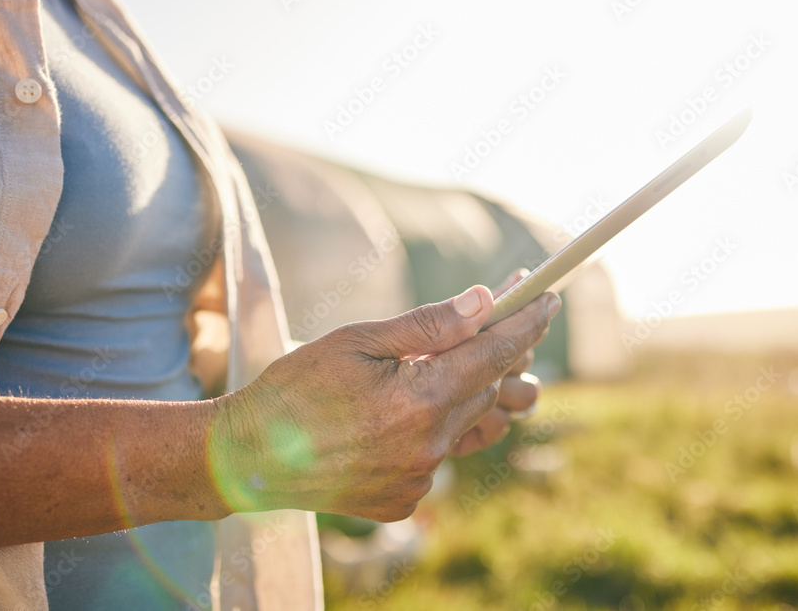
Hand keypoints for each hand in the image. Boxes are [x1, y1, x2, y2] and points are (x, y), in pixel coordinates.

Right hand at [209, 285, 559, 521]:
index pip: (495, 352)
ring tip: (458, 366)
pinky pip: (444, 456)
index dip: (527, 321)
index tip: (549, 298)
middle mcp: (429, 446)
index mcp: (419, 400)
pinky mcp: (405, 499)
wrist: (248, 458)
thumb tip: (484, 301)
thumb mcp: (357, 340)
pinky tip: (409, 412)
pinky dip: (439, 428)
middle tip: (498, 319)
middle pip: (491, 388)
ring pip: (476, 426)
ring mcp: (419, 479)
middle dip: (501, 351)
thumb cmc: (294, 389)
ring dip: (478, 393)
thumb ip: (427, 324)